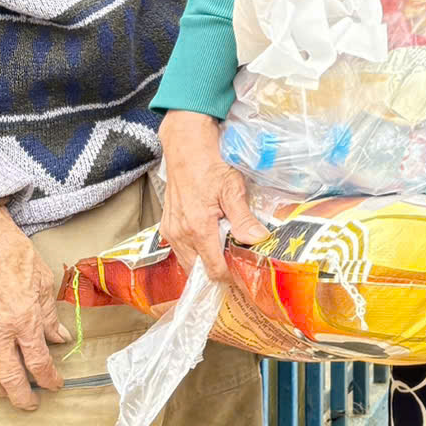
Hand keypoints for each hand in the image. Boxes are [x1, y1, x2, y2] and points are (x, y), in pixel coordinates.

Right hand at [0, 205, 69, 409]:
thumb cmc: (16, 258)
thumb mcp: (43, 285)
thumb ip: (50, 317)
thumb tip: (60, 339)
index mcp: (24, 319)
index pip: (38, 362)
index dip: (49, 379)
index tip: (55, 385)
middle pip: (10, 378)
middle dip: (23, 396)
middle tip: (32, 403)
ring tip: (9, 394)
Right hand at [158, 109, 268, 282]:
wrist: (186, 149)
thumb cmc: (210, 165)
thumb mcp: (232, 188)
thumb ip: (243, 218)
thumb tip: (258, 239)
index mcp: (198, 228)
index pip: (213, 269)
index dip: (229, 276)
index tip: (244, 276)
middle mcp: (180, 234)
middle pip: (198, 271)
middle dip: (216, 272)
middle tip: (236, 268)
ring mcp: (171, 231)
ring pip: (188, 262)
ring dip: (204, 263)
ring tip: (224, 256)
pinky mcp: (167, 226)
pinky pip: (180, 250)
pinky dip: (194, 252)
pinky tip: (209, 243)